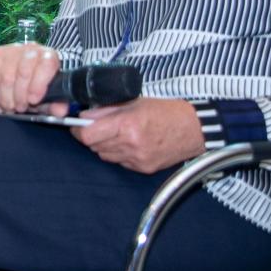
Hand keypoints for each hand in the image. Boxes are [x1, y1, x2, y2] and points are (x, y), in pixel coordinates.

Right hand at [0, 42, 66, 114]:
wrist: (24, 73)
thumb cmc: (37, 85)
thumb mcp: (51, 96)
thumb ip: (57, 103)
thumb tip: (59, 111)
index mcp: (49, 56)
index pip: (46, 65)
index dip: (38, 85)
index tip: (33, 100)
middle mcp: (31, 49)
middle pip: (23, 71)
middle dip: (20, 95)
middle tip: (20, 108)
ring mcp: (12, 50)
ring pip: (6, 75)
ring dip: (6, 97)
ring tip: (9, 107)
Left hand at [74, 98, 205, 173]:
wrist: (195, 129)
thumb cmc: (166, 112)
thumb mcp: (133, 102)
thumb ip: (106, 110)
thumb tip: (83, 116)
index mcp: (127, 124)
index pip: (87, 135)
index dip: (77, 130)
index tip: (76, 125)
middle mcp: (131, 144)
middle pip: (94, 146)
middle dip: (91, 136)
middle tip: (98, 127)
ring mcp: (138, 159)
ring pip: (104, 155)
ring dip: (104, 145)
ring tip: (117, 134)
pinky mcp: (144, 168)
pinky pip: (120, 162)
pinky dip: (119, 153)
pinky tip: (129, 143)